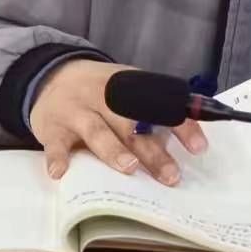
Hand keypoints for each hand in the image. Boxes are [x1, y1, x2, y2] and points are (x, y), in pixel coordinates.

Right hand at [28, 59, 207, 183]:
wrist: (51, 76)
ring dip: (113, 150)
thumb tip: (193, 135)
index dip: (181, 126)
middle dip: (152, 150)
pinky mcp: (53, 127)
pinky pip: (56, 144)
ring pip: (97, 131)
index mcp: (128, 87)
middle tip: (171, 175)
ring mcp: (77, 111)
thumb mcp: (126, 89)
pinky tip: (61, 173)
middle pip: (130, 125)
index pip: (160, 105)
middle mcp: (103, 97)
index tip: (199, 148)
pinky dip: (58, 157)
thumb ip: (153, 108)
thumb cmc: (99, 91)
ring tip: (130, 168)